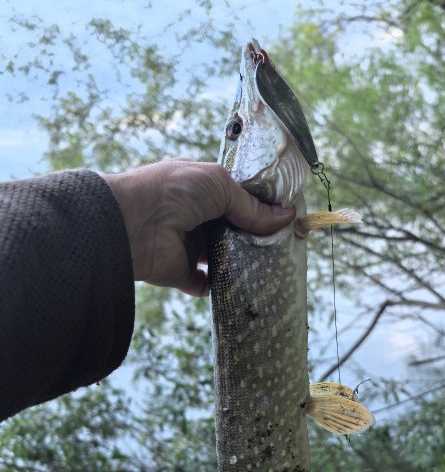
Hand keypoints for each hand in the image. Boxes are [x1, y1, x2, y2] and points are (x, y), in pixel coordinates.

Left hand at [102, 159, 294, 295]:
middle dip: (256, 236)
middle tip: (285, 245)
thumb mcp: (218, 185)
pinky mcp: (182, 273)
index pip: (236, 199)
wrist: (132, 223)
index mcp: (200, 190)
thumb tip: (285, 217)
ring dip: (243, 261)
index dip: (260, 208)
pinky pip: (206, 284)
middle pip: (233, 229)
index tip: (285, 217)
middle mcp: (195, 217)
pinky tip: (244, 286)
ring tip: (273, 266)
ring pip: (223, 257)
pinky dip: (221, 287)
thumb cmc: (172, 190)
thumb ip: (250, 205)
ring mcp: (188, 246)